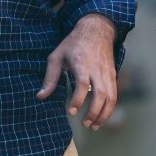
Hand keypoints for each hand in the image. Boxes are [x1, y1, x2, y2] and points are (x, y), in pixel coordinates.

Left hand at [36, 13, 116, 129]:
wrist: (96, 29)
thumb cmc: (74, 44)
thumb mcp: (57, 56)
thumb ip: (50, 77)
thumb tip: (40, 96)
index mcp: (81, 62)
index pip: (82, 83)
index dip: (77, 99)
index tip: (71, 111)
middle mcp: (96, 69)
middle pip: (100, 93)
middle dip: (93, 112)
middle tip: (84, 124)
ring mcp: (107, 72)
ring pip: (111, 97)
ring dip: (104, 114)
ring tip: (94, 126)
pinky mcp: (113, 75)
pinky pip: (115, 94)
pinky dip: (109, 108)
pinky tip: (101, 116)